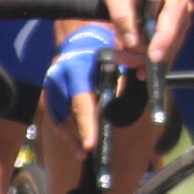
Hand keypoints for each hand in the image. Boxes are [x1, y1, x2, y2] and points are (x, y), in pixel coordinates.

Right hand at [44, 23, 119, 153]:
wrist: (82, 40)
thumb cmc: (105, 47)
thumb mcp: (119, 54)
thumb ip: (130, 69)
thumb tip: (143, 80)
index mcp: (76, 66)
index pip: (80, 100)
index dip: (85, 123)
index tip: (92, 144)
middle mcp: (59, 77)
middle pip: (68, 114)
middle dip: (80, 135)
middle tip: (92, 152)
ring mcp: (52, 87)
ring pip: (61, 120)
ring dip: (74, 138)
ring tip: (87, 153)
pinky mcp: (50, 96)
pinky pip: (57, 120)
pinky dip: (68, 135)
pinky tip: (79, 148)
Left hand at [101, 0, 190, 65]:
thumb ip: (122, 15)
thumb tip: (131, 42)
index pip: (173, 19)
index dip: (163, 41)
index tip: (152, 58)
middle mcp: (185, 3)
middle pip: (174, 37)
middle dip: (149, 54)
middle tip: (126, 61)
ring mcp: (183, 13)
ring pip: (172, 44)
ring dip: (149, 55)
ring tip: (124, 58)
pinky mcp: (177, 22)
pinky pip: (169, 42)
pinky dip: (153, 52)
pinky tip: (136, 58)